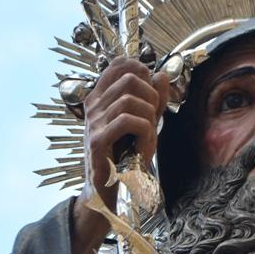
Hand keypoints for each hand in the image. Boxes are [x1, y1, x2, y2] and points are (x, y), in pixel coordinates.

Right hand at [81, 57, 168, 209]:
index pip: (119, 63)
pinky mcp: (97, 141)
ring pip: (130, 100)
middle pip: (129, 78)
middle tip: (153, 118)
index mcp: (101, 97)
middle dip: (151, 96)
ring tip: (148, 136)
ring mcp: (93, 122)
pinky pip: (127, 121)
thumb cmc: (125, 157)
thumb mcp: (145, 122)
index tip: (150, 93)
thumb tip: (161, 75)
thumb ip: (153, 99)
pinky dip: (144, 132)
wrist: (110, 190)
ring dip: (149, 118)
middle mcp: (93, 105)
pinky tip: (144, 146)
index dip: (142, 70)